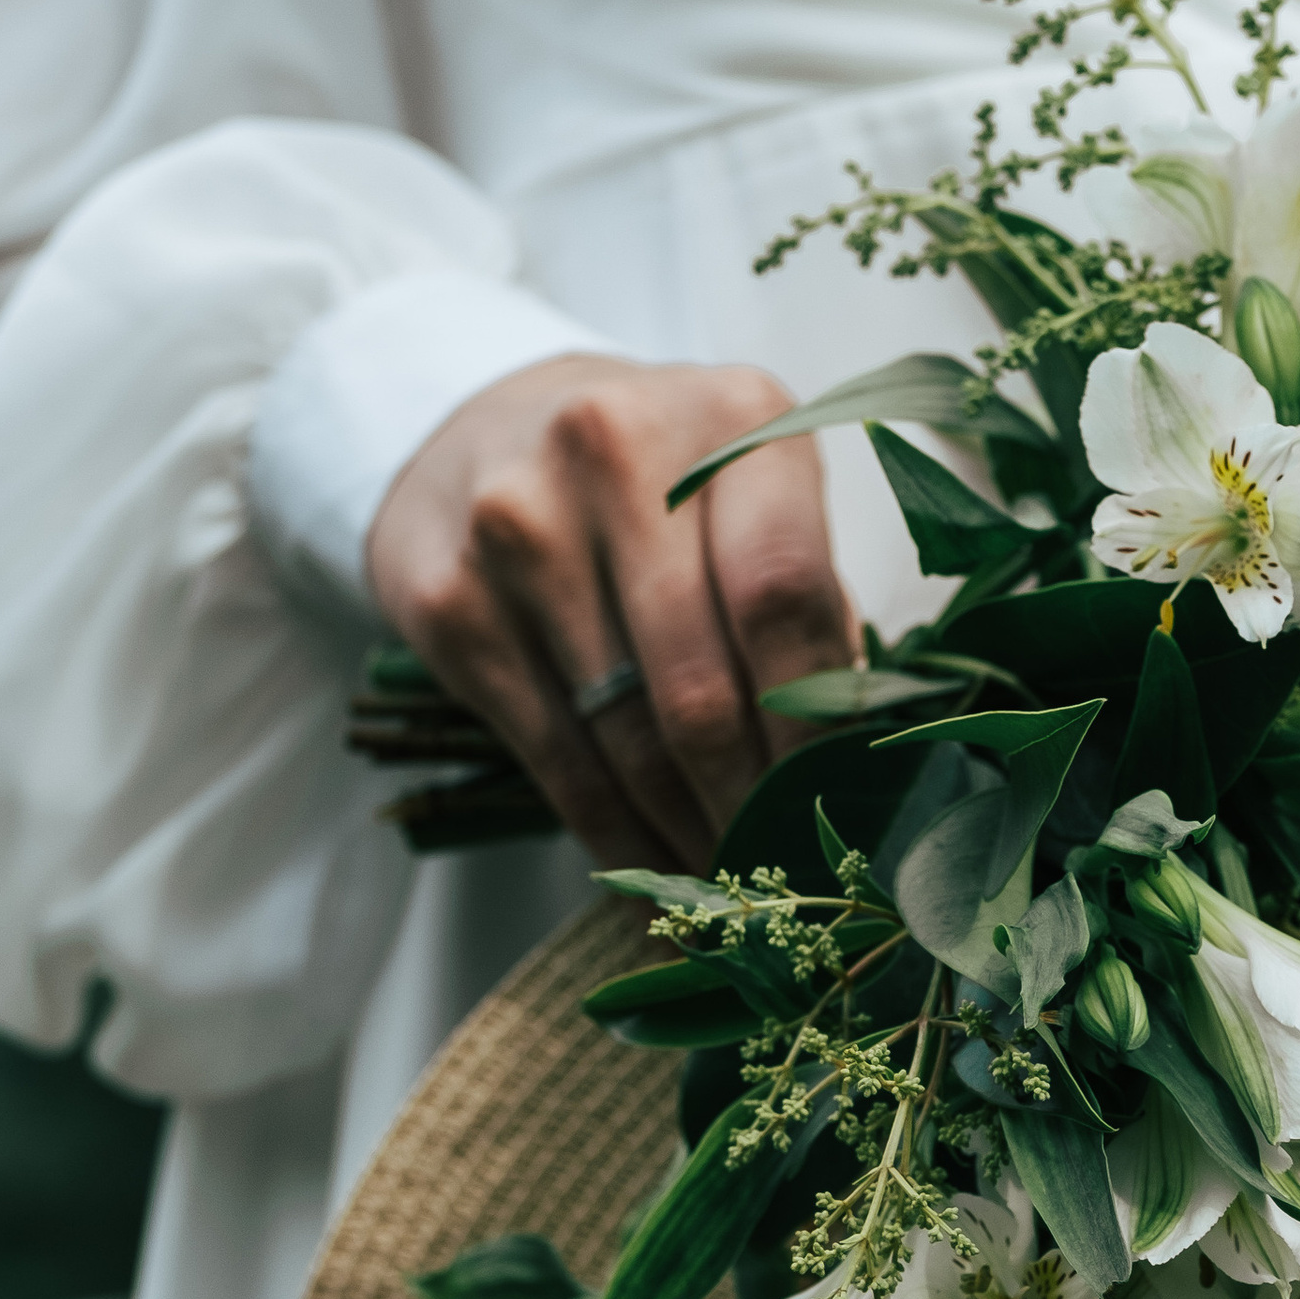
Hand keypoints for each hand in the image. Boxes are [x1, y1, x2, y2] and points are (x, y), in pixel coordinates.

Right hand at [366, 354, 856, 867]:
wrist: (484, 427)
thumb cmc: (658, 482)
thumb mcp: (753, 494)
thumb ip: (809, 600)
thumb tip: (851, 762)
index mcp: (729, 420)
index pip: (784, 595)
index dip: (816, 726)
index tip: (838, 802)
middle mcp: (613, 451)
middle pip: (701, 684)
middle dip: (749, 802)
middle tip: (784, 870)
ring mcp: (516, 525)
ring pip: (626, 736)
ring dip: (686, 831)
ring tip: (730, 879)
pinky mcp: (448, 601)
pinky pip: (553, 756)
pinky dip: (612, 832)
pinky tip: (651, 866)